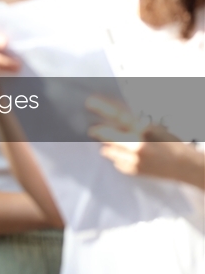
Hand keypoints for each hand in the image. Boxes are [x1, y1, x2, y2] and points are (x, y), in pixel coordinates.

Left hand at [87, 95, 203, 186]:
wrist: (184, 166)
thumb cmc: (171, 144)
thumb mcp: (155, 128)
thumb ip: (135, 124)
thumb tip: (115, 117)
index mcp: (143, 132)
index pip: (119, 116)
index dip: (103, 108)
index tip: (90, 102)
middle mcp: (136, 146)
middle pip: (107, 136)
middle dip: (100, 132)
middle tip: (93, 129)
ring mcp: (133, 160)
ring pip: (108, 150)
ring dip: (110, 146)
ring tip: (122, 145)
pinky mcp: (132, 171)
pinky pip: (116, 162)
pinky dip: (118, 157)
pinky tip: (129, 156)